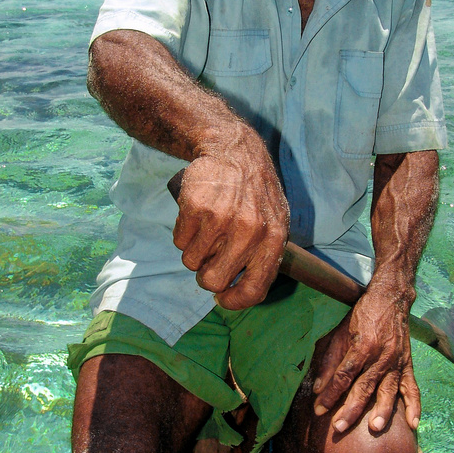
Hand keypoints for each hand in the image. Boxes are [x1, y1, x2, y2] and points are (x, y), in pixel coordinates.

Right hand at [172, 134, 288, 309]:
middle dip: (206, 275)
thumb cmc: (255, 194)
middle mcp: (249, 231)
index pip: (253, 289)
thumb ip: (264, 257)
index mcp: (273, 239)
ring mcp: (221, 218)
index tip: (222, 299)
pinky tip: (197, 215)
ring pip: (191, 262)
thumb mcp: (274, 222)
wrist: (235, 150)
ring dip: (194, 251)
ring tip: (206, 229)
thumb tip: (241, 293)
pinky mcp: (195, 206)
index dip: (234, 301)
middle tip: (209, 259)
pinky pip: (179, 241)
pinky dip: (183, 232)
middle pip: (213, 281)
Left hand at [312, 286, 420, 432]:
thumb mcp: (340, 333)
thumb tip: (318, 388)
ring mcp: (396, 361)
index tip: (319, 409)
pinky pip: (412, 388)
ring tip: (375, 427)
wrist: (391, 299)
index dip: (330, 394)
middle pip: (364, 387)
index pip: (343, 375)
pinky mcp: (407, 364)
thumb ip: (329, 362)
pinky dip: (414, 406)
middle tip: (339, 428)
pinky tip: (413, 423)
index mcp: (361, 346)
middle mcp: (380, 356)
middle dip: (351, 409)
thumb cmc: (362, 316)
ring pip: (388, 390)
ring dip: (382, 410)